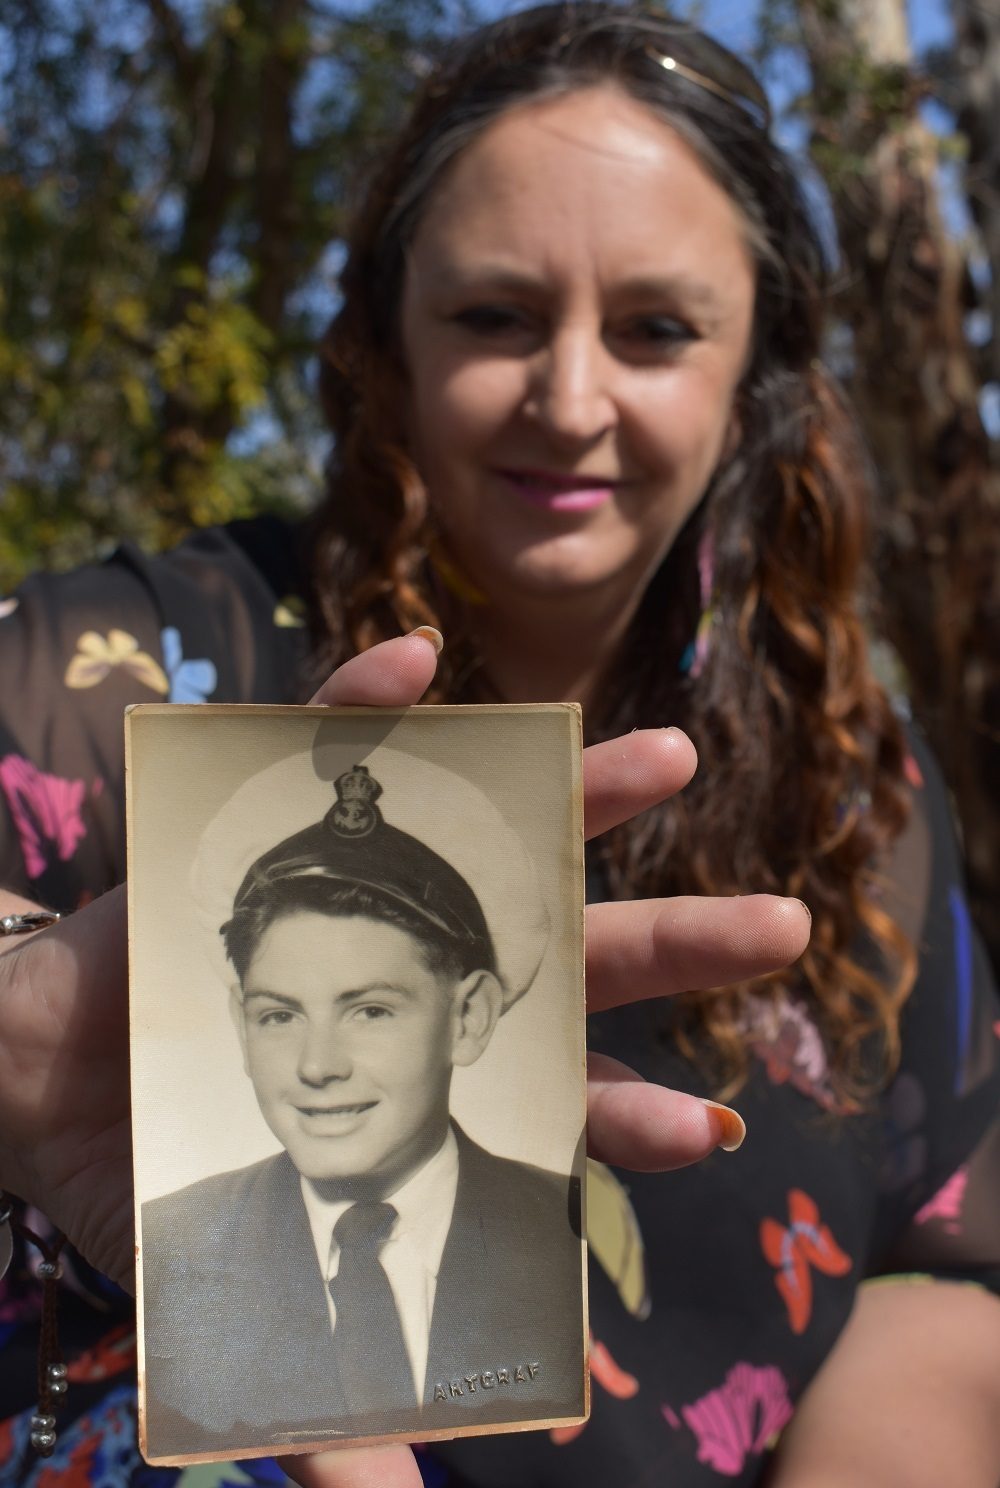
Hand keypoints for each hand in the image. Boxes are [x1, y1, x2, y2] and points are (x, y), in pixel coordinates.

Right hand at [0, 630, 808, 1484]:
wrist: (35, 1072)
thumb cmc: (150, 1162)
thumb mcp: (239, 1272)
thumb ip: (321, 1378)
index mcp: (420, 1083)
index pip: (552, 1102)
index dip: (629, 1118)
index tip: (710, 1125)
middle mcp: (413, 983)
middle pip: (567, 961)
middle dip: (673, 949)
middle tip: (781, 931)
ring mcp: (354, 902)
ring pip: (486, 841)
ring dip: (574, 798)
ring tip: (668, 757)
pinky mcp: (269, 836)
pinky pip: (319, 756)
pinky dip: (365, 707)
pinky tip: (422, 662)